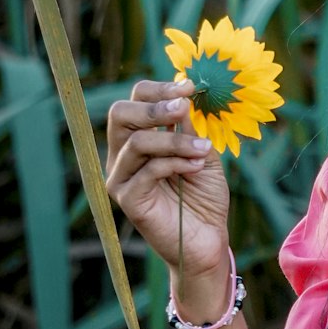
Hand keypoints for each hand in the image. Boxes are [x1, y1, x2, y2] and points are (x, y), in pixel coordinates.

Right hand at [106, 80, 229, 288]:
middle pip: (120, 114)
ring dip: (175, 140)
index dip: (158, 89)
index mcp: (137, 139)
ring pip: (137, 142)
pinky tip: (196, 166)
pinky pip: (146, 171)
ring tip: (203, 151)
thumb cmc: (204, 197)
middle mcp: (122, 156)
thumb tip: (184, 94)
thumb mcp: (202, 152)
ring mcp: (121, 178)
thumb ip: (189, 127)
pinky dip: (175, 163)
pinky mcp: (128, 200)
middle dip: (155, 107)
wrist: (207, 241)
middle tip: (184, 108)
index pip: (134, 101)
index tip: (189, 87)